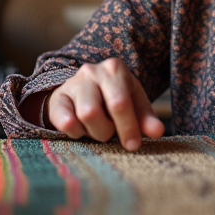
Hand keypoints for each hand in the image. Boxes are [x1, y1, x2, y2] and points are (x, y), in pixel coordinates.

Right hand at [47, 58, 164, 150]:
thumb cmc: (115, 97)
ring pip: (81, 117)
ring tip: (98, 128)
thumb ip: (146, 118)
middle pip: (94, 112)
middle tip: (111, 133)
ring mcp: (72, 83)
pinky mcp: (58, 98)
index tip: (133, 144)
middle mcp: (91, 71)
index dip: (127, 127)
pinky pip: (64, 122)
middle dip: (106, 131)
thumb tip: (157, 131)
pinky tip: (83, 128)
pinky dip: (76, 132)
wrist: (86, 89)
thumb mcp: (134, 103)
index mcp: (114, 69)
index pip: (119, 103)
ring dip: (93, 132)